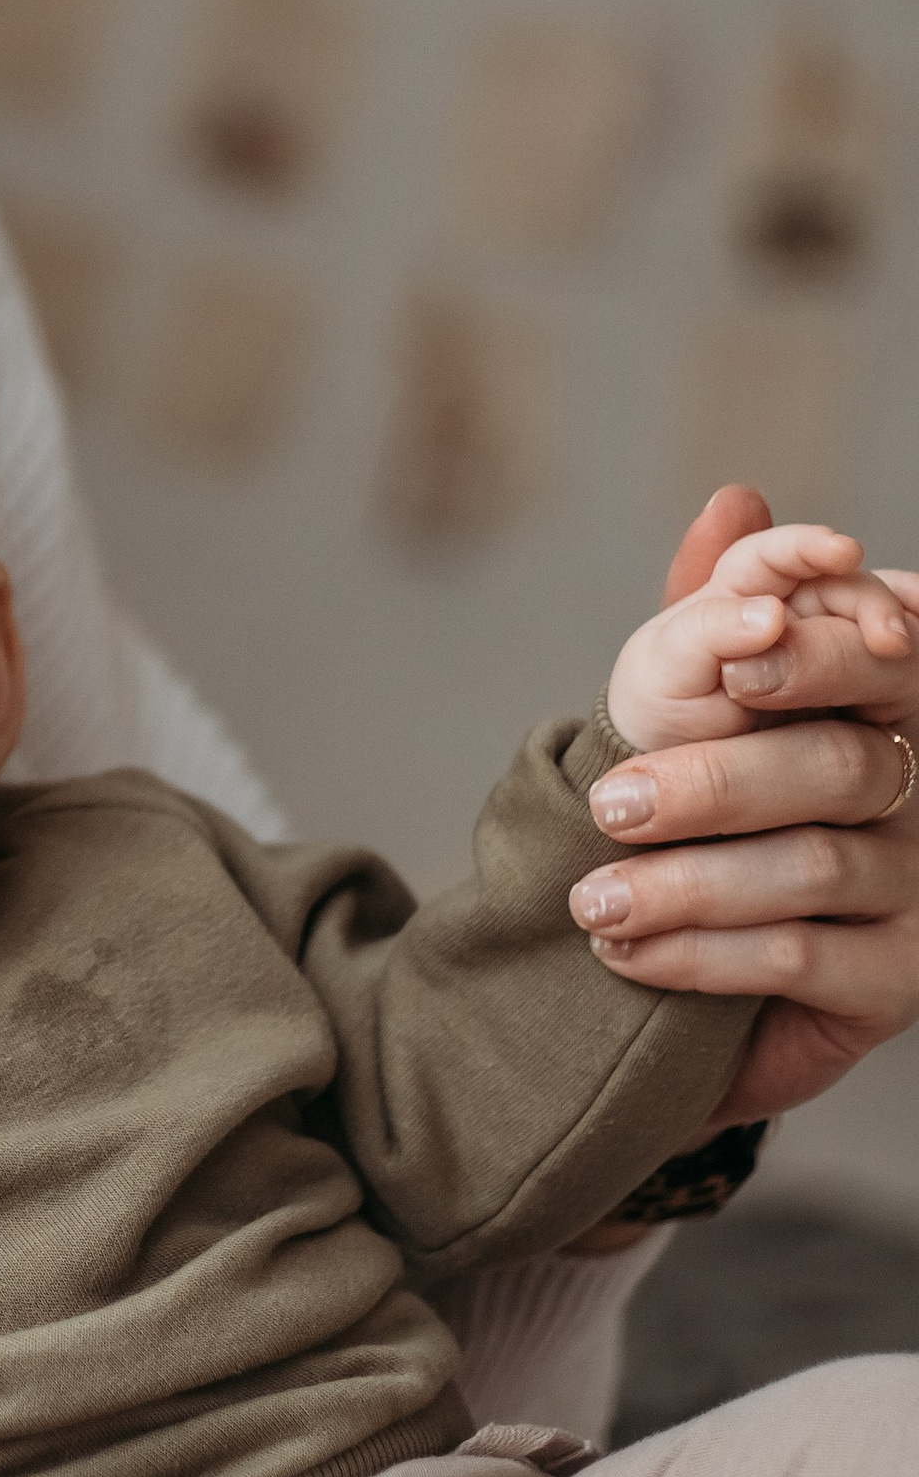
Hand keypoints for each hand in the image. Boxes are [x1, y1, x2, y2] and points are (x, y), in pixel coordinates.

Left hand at [574, 486, 918, 1122]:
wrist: (682, 960)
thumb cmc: (702, 806)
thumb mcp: (692, 696)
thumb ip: (715, 607)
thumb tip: (734, 498)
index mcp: (880, 702)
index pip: (883, 659)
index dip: (821, 658)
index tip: (739, 663)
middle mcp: (916, 784)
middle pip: (835, 765)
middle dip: (714, 784)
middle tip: (610, 803)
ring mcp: (917, 884)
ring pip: (813, 867)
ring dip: (687, 885)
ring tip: (591, 899)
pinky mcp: (897, 978)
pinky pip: (802, 957)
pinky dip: (702, 954)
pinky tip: (625, 952)